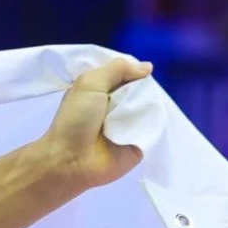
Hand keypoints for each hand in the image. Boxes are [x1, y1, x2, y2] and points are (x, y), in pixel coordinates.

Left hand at [38, 54, 151, 194]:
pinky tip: (156, 120)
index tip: (144, 69)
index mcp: (102, 89)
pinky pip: (155, 127)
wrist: (71, 160)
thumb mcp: (90, 84)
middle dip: (145, 87)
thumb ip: (117, 69)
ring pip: (150, 107)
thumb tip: (147, 67)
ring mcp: (130, 124)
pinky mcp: (141, 142)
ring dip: (150, 104)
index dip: (134, 70)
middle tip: (144, 91)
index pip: (126, 73)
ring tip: (146, 107)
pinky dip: (156, 123)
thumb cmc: (75, 119)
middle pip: (141, 89)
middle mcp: (117, 105)